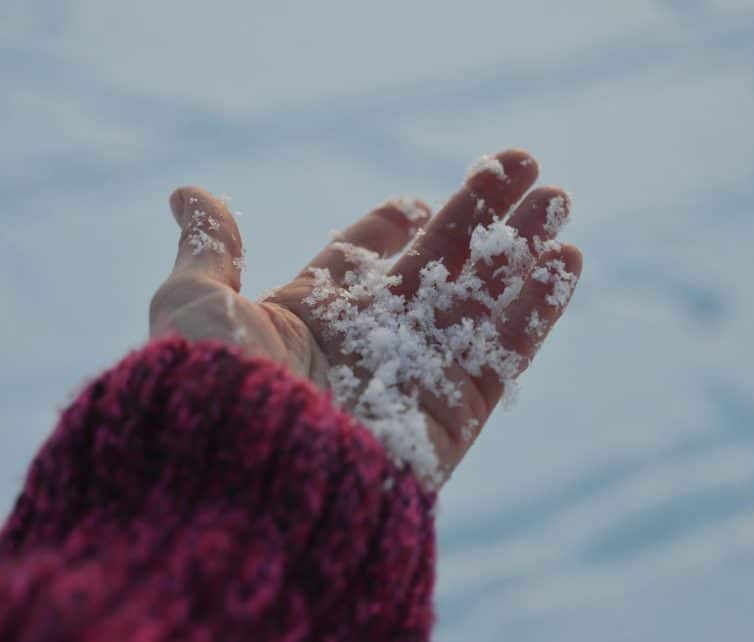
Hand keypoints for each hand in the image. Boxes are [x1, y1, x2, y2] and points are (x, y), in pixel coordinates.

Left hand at [150, 149, 581, 485]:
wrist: (245, 481)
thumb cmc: (215, 385)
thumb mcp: (194, 302)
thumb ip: (211, 246)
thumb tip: (187, 191)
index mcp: (313, 313)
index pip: (365, 256)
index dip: (394, 224)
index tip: (418, 201)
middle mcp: (370, 342)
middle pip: (440, 265)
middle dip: (483, 216)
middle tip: (526, 166)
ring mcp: (416, 376)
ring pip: (484, 301)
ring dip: (524, 251)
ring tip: (560, 202)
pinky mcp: (453, 416)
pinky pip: (505, 355)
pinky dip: (538, 309)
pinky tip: (566, 261)